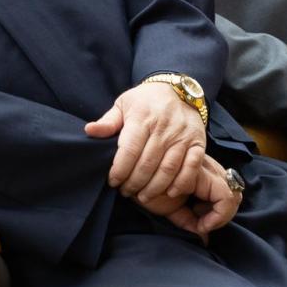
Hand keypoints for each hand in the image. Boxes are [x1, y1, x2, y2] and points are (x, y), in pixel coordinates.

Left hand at [84, 80, 205, 200]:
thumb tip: (89, 131)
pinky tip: (169, 193)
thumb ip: (108, 122)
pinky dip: (182, 183)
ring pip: (168, 169)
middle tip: (126, 192)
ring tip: (143, 196)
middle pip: (147, 163)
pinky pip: (192, 167)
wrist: (178, 89)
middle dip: (134, 183)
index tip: (113, 181)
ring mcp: (182, 135)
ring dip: (154, 188)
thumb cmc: (145, 101)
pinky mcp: (198, 142)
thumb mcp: (123, 104)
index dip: (119, 170)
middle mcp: (163, 127)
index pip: (129, 150)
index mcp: (142, 117)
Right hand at [131, 153, 238, 240]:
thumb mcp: (172, 209)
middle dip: (223, 216)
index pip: (229, 193)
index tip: (200, 226)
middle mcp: (208, 167)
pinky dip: (217, 214)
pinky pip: (223, 195)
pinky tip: (198, 222)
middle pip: (235, 193)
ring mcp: (206, 168)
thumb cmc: (148, 192)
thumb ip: (189, 221)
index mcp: (203, 173)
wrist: (130, 181)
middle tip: (203, 225)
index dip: (221, 215)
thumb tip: (205, 239)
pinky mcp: (200, 173)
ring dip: (221, 216)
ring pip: (233, 195)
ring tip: (200, 224)